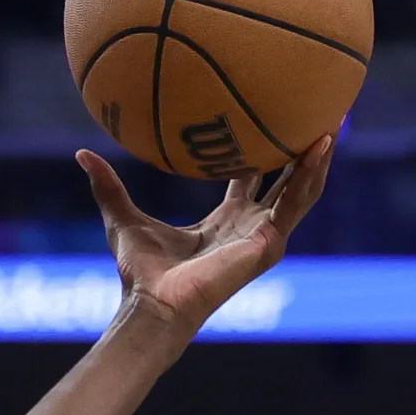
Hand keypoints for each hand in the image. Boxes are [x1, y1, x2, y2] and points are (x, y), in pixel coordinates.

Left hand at [83, 136, 333, 331]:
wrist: (155, 303)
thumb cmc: (141, 271)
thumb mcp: (123, 218)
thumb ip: (108, 186)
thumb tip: (82, 153)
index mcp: (226, 222)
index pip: (251, 179)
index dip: (261, 151)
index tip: (268, 117)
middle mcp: (250, 227)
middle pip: (285, 180)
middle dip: (302, 148)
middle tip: (315, 110)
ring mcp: (264, 236)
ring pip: (302, 188)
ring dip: (319, 155)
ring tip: (334, 117)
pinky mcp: (270, 242)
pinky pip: (298, 201)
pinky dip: (312, 172)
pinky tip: (322, 142)